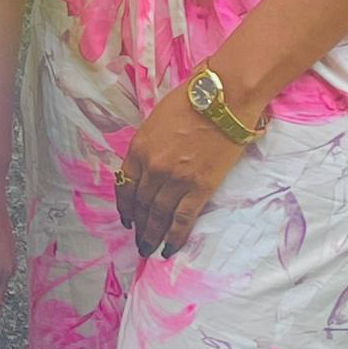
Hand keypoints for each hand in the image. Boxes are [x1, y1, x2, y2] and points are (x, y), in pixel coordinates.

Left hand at [117, 83, 249, 258]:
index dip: (124, 207)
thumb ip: (148, 146)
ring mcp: (175, 180)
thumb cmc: (191, 101)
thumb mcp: (156, 121)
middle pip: (141, 204)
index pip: (125, 186)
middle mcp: (152, 168)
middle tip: (139, 241)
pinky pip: (183, 219)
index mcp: (138, 149)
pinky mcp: (199, 188)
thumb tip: (148, 166)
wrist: (223, 99)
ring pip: (158, 215)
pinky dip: (175, 237)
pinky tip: (169, 249)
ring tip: (149, 249)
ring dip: (152, 235)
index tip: (127, 220)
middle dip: (138, 225)